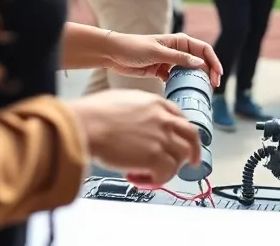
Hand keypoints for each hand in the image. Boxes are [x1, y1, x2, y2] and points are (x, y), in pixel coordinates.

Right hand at [70, 90, 201, 188]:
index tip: (184, 140)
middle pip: (191, 136)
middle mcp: (164, 119)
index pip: (180, 118)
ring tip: (150, 175)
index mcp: (156, 103)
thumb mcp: (123, 100)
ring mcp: (162, 137)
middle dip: (193, 151)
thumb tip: (134, 122)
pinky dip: (156, 180)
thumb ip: (137, 110)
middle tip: (191, 162)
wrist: (87, 125)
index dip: (183, 132)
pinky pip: (166, 173)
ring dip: (169, 169)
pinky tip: (139, 179)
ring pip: (181, 157)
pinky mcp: (155, 157)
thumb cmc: (94, 114)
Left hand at [102, 31, 223, 86]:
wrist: (114, 54)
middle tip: (213, 86)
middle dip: (208, 72)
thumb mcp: (158, 53)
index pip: (203, 50)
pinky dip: (182, 85)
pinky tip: (183, 93)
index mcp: (179, 41)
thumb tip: (199, 63)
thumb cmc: (135, 48)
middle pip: (199, 61)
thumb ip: (178, 58)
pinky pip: (177, 79)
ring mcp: (170, 61)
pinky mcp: (162, 71)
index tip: (217, 75)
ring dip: (196, 80)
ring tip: (202, 91)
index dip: (213, 61)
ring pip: (189, 71)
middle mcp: (177, 50)